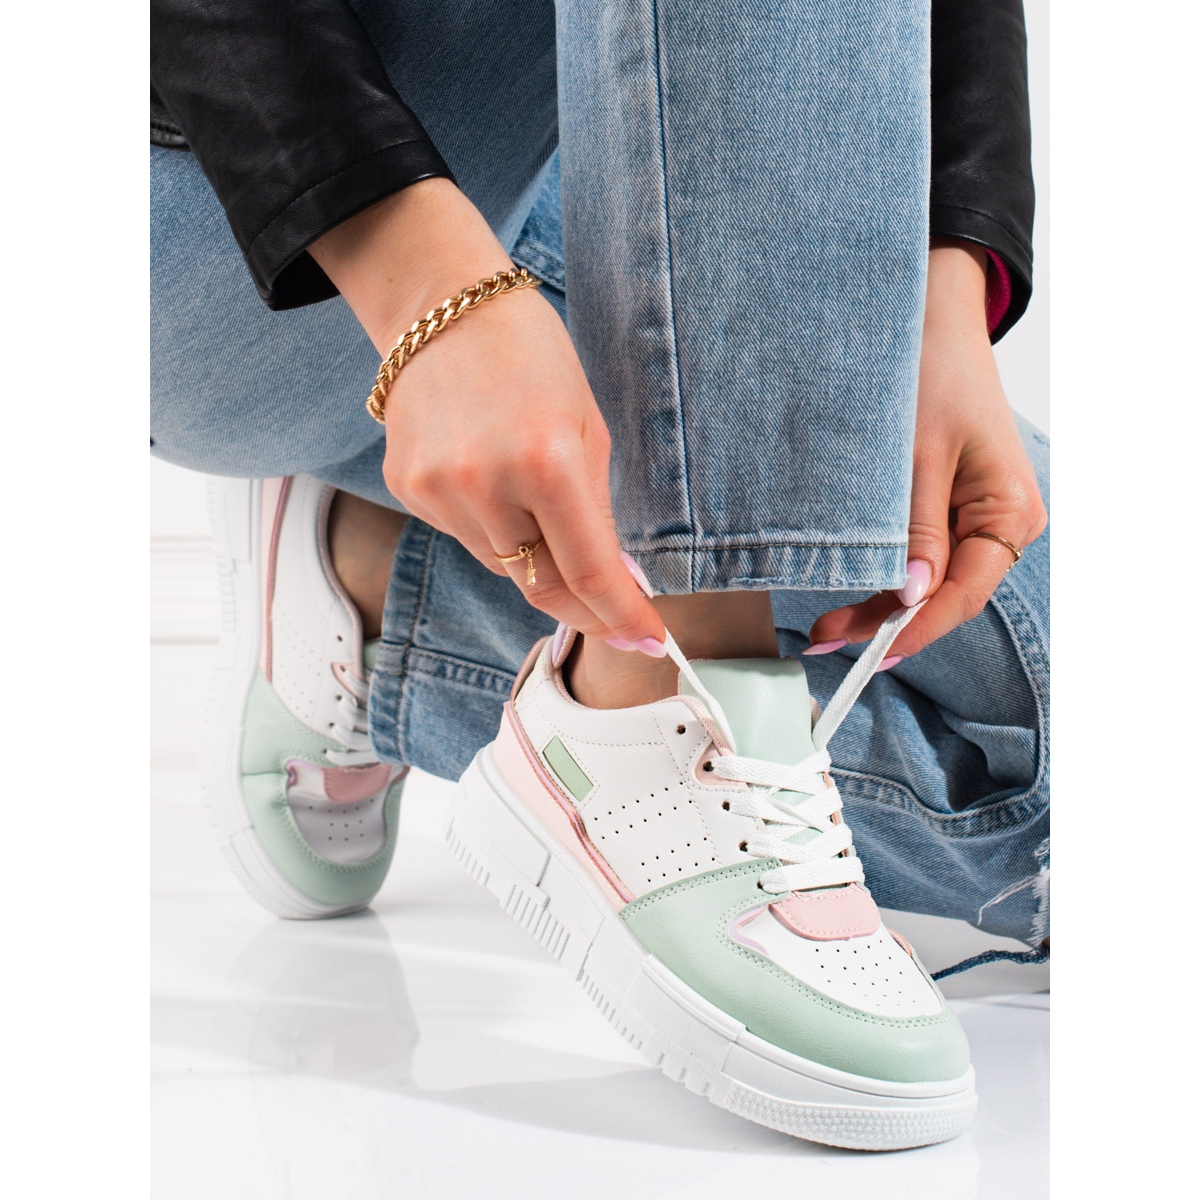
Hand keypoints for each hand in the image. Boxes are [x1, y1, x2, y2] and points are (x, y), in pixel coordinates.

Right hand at [309, 180, 663, 644]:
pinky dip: (490, 528)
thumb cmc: (534, 359)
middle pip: (541, 586)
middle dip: (584, 607)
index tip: (649, 640)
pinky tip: (490, 478)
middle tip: (613, 615)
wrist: (444, 307)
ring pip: (501, 566)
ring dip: (533, 557)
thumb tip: (614, 584)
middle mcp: (485, 483)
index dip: (622, 616)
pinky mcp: (406, 490)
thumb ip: (598, 514)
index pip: (589, 572)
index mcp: (547, 461)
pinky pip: (463, 537)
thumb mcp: (589, 430)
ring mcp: (437, 490)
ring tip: (534, 499)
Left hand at [807, 241, 1046, 659]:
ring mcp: (977, 518)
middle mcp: (1002, 523)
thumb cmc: (932, 373)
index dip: (914, 628)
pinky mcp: (950, 507)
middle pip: (944, 595)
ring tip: (826, 626)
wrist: (931, 318)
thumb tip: (909, 595)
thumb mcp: (918, 456)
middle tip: (823, 638)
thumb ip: (915, 530)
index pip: (961, 594)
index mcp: (1008, 513)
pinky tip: (853, 588)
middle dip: (886, 621)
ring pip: (928, 581)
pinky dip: (885, 573)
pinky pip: (920, 555)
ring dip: (881, 602)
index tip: (867, 652)